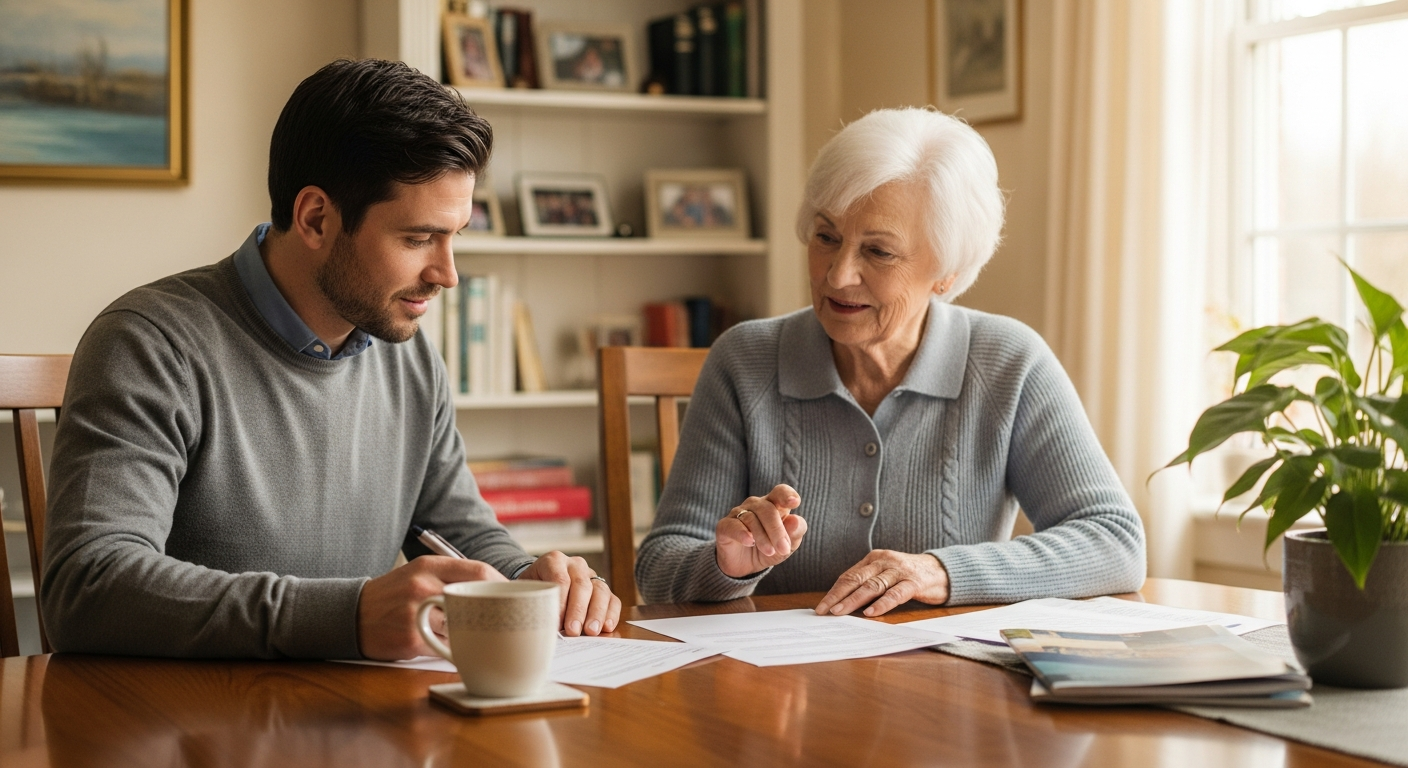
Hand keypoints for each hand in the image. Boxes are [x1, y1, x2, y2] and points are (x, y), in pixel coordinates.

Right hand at [357, 556, 505, 660]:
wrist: (351, 615)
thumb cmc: (394, 594)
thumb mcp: (419, 573)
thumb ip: (452, 576)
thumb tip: (495, 588)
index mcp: (429, 566)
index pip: (478, 570)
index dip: (500, 585)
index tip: (510, 596)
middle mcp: (423, 586)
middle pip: (475, 599)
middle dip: (492, 612)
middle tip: (503, 619)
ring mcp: (416, 613)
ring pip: (464, 626)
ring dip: (471, 633)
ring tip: (472, 633)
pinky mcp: (412, 639)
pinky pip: (447, 647)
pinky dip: (454, 649)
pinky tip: (451, 646)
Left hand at [516, 551, 621, 636]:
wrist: (542, 585)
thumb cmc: (530, 590)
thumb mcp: (520, 588)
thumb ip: (515, 592)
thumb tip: (507, 600)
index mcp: (553, 560)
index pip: (559, 579)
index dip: (560, 602)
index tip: (556, 623)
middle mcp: (575, 565)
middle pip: (581, 585)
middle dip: (578, 610)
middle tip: (574, 631)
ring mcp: (591, 576)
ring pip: (600, 591)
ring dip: (597, 613)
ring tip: (591, 632)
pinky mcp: (602, 589)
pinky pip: (612, 599)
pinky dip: (611, 613)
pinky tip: (607, 627)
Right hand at [715, 484, 807, 578]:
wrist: (745, 566)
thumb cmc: (770, 549)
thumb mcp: (788, 545)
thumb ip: (795, 532)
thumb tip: (795, 520)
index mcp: (774, 505)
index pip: (780, 492)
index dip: (787, 495)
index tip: (794, 502)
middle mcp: (755, 505)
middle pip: (767, 509)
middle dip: (777, 530)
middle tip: (783, 548)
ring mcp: (738, 513)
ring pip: (751, 518)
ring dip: (762, 537)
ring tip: (770, 552)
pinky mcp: (724, 526)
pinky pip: (733, 525)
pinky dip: (742, 533)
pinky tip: (749, 542)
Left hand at [815, 550, 949, 617]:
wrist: (942, 571)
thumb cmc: (909, 576)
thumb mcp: (886, 574)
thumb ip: (868, 583)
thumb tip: (843, 602)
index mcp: (874, 559)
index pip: (849, 576)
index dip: (834, 591)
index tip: (822, 606)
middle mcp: (884, 561)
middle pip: (856, 579)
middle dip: (838, 596)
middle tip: (825, 610)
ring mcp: (899, 571)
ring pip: (872, 586)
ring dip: (854, 600)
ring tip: (840, 612)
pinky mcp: (914, 582)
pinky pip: (895, 593)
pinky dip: (882, 604)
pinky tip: (871, 613)